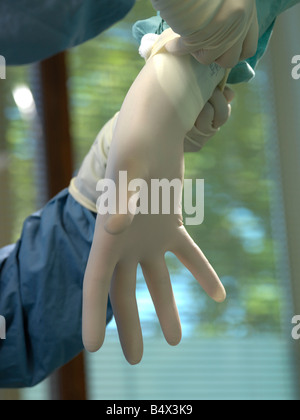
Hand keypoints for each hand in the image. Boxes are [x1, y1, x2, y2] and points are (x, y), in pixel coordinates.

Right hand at [81, 43, 227, 363]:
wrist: (157, 125)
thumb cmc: (137, 141)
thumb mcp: (129, 167)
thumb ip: (121, 198)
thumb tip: (113, 228)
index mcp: (109, 232)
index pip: (97, 281)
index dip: (94, 314)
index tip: (94, 346)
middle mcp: (125, 239)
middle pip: (125, 290)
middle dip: (130, 325)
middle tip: (136, 359)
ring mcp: (149, 234)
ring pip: (157, 279)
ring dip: (168, 308)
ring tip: (176, 340)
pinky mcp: (171, 224)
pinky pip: (188, 255)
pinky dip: (203, 274)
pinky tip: (219, 295)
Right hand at [152, 0, 258, 67]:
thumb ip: (232, 13)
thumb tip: (220, 29)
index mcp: (248, 11)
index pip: (248, 49)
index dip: (235, 53)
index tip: (224, 48)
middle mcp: (239, 23)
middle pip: (229, 60)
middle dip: (217, 57)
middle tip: (206, 45)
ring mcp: (220, 30)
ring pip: (209, 58)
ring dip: (197, 51)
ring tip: (188, 39)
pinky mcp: (200, 34)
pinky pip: (187, 49)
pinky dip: (177, 48)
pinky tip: (172, 44)